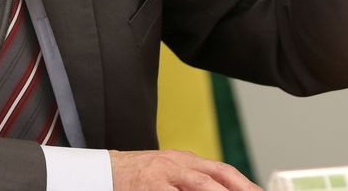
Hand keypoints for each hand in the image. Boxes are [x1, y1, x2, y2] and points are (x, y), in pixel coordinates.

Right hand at [110, 149, 261, 190]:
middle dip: (239, 189)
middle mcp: (176, 164)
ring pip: (200, 185)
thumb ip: (193, 180)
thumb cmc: (140, 177)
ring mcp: (163, 175)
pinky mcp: (150, 187)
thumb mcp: (170, 172)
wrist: (104, 171)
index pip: (221, 170)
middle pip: (215, 176)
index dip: (243, 183)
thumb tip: (223, 188)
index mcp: (185, 160)